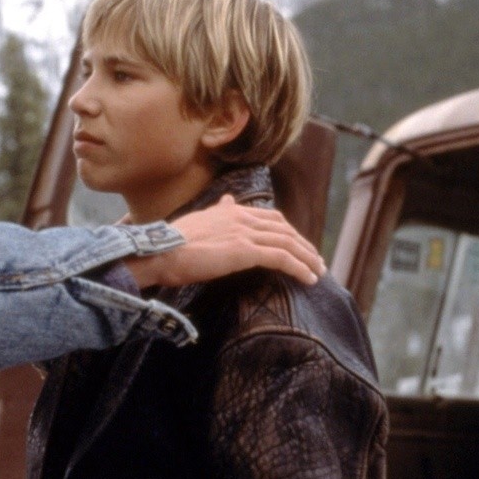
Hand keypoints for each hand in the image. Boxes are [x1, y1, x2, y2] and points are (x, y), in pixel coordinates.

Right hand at [124, 195, 323, 289]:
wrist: (160, 252)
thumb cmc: (172, 244)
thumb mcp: (198, 220)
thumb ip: (217, 212)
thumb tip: (227, 200)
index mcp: (231, 211)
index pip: (270, 217)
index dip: (288, 231)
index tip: (298, 244)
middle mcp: (242, 217)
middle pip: (285, 230)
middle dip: (304, 245)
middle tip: (316, 261)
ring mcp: (245, 233)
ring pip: (288, 243)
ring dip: (308, 258)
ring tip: (319, 271)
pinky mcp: (246, 251)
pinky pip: (282, 258)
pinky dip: (300, 268)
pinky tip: (310, 279)